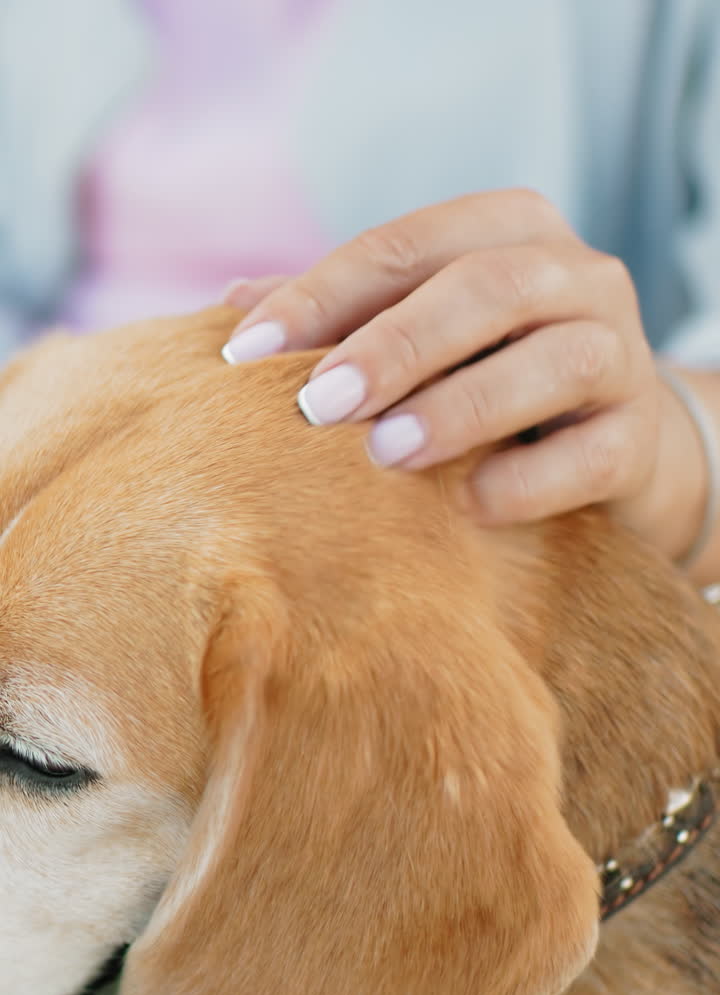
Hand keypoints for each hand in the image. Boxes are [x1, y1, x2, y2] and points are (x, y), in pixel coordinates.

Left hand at [222, 191, 709, 564]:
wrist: (613, 450)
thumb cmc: (493, 381)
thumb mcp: (423, 339)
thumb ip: (342, 319)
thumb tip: (233, 310)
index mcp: (509, 232)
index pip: (405, 246)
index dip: (320, 296)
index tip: (244, 356)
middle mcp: (576, 276)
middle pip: (486, 288)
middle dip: (394, 346)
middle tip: (318, 405)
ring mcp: (620, 354)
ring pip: (553, 361)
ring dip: (462, 406)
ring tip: (386, 454)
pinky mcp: (641, 438)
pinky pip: (591, 456)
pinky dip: (527, 480)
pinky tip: (468, 506)